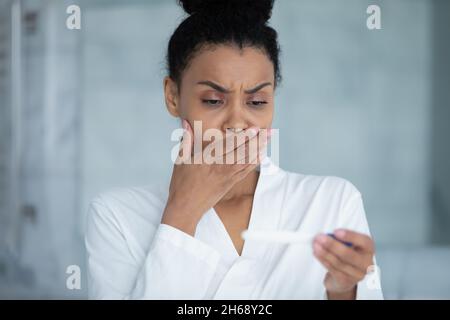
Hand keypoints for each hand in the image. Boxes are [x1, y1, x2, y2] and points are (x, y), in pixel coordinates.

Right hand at [162, 119, 269, 235]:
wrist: (186, 208)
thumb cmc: (181, 183)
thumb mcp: (180, 160)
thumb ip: (187, 140)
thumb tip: (186, 123)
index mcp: (207, 158)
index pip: (229, 144)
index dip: (244, 136)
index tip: (254, 128)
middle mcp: (220, 166)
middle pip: (242, 151)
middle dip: (256, 140)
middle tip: (269, 132)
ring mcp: (227, 176)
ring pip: (246, 160)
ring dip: (258, 149)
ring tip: (267, 140)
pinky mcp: (230, 184)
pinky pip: (245, 171)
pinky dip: (254, 162)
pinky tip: (261, 155)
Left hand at [312, 229, 374, 298]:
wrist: (344, 278)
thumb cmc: (346, 256)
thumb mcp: (347, 244)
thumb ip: (341, 239)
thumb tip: (327, 234)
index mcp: (368, 249)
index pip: (364, 242)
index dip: (350, 236)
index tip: (336, 232)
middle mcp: (366, 262)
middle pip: (349, 254)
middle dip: (332, 245)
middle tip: (320, 238)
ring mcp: (357, 274)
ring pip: (339, 263)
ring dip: (325, 253)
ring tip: (315, 245)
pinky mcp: (346, 281)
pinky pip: (333, 269)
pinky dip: (323, 260)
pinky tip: (317, 253)